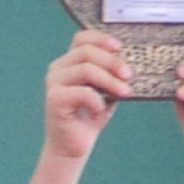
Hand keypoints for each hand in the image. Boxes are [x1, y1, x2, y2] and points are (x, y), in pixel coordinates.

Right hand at [45, 30, 129, 161]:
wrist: (74, 145)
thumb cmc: (91, 115)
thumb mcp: (106, 88)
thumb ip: (111, 73)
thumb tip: (130, 61)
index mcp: (69, 62)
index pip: (83, 38)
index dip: (102, 39)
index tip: (121, 48)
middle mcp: (58, 69)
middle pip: (87, 51)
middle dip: (112, 62)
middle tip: (129, 76)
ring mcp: (53, 83)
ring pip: (86, 69)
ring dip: (109, 80)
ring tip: (124, 92)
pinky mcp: (54, 100)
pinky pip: (82, 92)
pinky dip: (97, 101)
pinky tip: (100, 111)